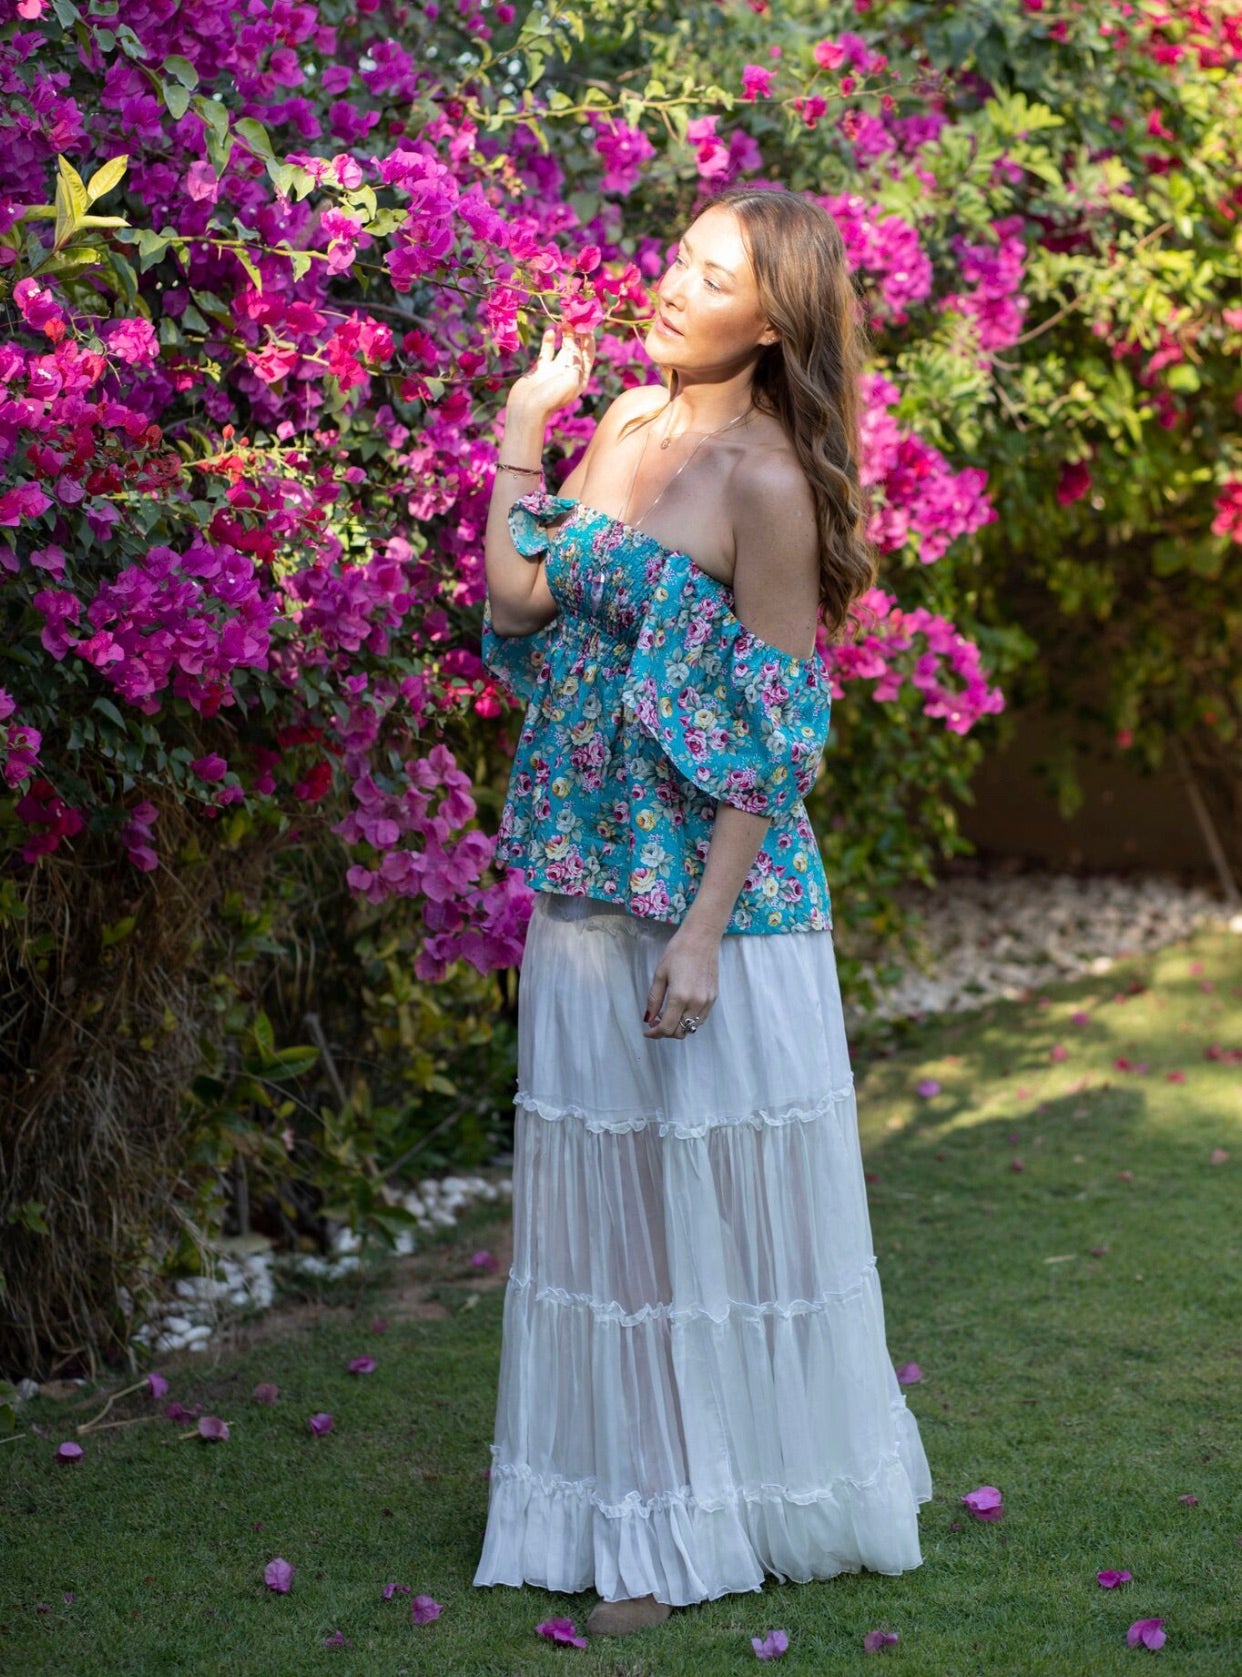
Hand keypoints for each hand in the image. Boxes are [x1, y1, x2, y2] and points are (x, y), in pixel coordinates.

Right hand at [507, 324, 595, 420]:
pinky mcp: (541, 369)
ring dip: (564, 334)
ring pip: (562, 347)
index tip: (585, 323)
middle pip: (576, 348)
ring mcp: (554, 370)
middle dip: (577, 332)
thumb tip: (573, 344)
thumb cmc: (550, 398)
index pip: (588, 353)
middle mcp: (569, 373)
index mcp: (580, 378)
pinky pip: (547, 351)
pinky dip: (548, 341)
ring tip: (564, 320)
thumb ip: (575, 361)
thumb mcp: (570, 380)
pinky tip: (550, 331)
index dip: (589, 338)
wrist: (527, 409)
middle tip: (574, 316)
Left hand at [642, 923, 719, 1040]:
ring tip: (669, 1015)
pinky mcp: (714, 997)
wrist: (701, 938)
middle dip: (666, 1032)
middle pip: (680, 1032)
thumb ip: (654, 999)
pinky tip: (682, 1010)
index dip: (655, 1033)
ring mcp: (707, 1001)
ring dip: (679, 1027)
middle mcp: (696, 1003)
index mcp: (680, 997)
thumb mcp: (660, 974)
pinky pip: (701, 1018)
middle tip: (656, 1022)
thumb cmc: (677, 951)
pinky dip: (690, 1020)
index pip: (667, 1027)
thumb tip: (648, 1018)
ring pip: (692, 1027)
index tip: (647, 1031)